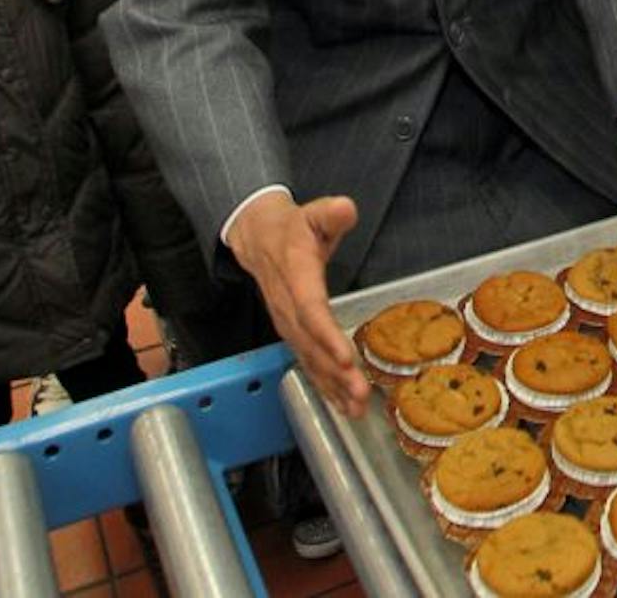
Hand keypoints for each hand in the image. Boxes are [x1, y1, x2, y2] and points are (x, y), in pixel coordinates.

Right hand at [224, 190, 368, 415]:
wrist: (257, 237)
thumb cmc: (293, 227)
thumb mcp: (313, 212)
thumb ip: (329, 214)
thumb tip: (345, 208)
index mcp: (296, 276)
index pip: (310, 309)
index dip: (326, 335)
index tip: (346, 357)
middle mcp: (289, 306)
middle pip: (311, 344)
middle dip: (334, 373)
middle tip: (359, 394)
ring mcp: (288, 323)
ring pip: (309, 359)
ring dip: (331, 386)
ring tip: (355, 408)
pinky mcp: (293, 332)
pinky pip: (308, 362)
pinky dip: (325, 385)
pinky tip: (342, 404)